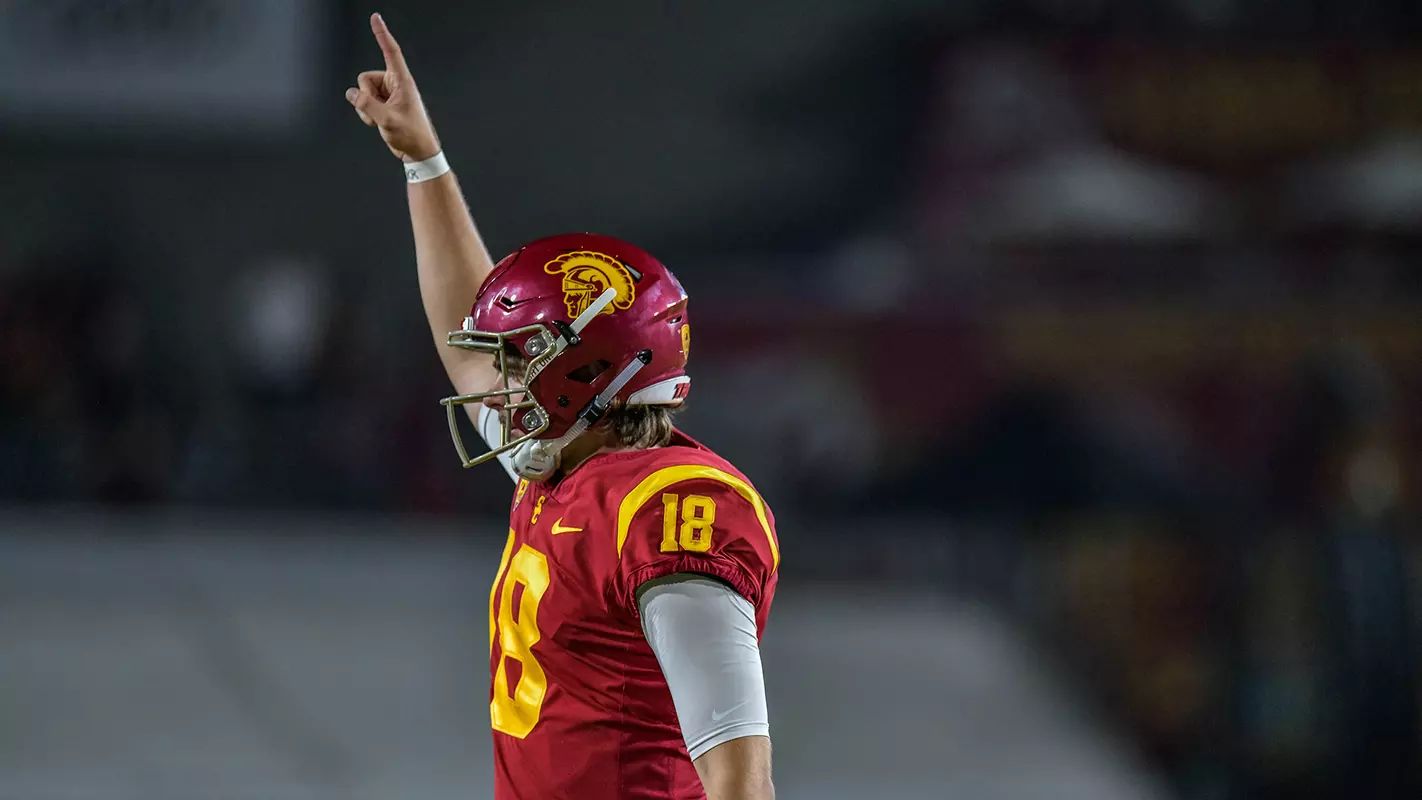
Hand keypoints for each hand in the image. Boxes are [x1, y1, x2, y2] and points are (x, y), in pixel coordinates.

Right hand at [345, 13, 440, 162]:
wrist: (417, 151)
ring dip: (366, 108)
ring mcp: (387, 94)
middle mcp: (394, 84)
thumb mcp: (388, 120)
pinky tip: (378, 122)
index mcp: (402, 82)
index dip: (382, 34)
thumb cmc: (411, 134)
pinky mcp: (382, 103)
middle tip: (379, 114)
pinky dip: (366, 113)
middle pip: (365, 79)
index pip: (390, 52)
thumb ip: (367, 105)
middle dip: (366, 97)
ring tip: (381, 120)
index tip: (376, 18)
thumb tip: (352, 94)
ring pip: (363, 91)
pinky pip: (364, 101)